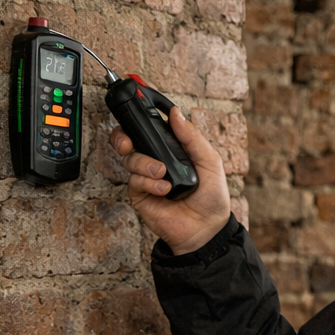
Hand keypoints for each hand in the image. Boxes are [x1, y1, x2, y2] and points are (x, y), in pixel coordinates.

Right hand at [111, 106, 231, 254]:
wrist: (207, 228)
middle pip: (128, 139)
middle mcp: (155, 160)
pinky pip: (134, 181)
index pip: (150, 128)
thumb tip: (175, 113)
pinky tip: (163, 190)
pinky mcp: (140, 195)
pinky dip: (148, 183)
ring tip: (162, 174)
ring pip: (130, 159)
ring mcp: (146, 177)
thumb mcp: (210, 161)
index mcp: (171, 149)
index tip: (135, 106)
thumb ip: (192, 137)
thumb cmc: (211, 197)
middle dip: (123, 136)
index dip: (140, 117)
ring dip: (144, 164)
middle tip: (129, 142)